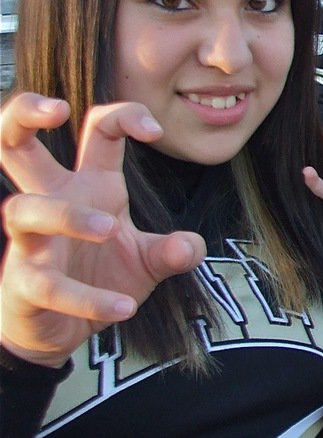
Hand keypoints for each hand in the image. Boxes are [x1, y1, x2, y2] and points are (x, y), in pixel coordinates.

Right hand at [0, 95, 205, 366]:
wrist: (59, 329)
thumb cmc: (99, 277)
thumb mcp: (148, 262)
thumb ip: (174, 251)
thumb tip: (190, 246)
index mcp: (87, 185)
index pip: (97, 131)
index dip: (123, 116)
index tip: (154, 131)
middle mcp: (51, 202)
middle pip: (14, 144)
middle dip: (23, 115)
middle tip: (57, 107)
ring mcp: (31, 242)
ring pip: (26, 209)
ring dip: (67, 215)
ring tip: (110, 230)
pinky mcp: (24, 283)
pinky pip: (48, 285)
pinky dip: (87, 297)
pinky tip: (123, 307)